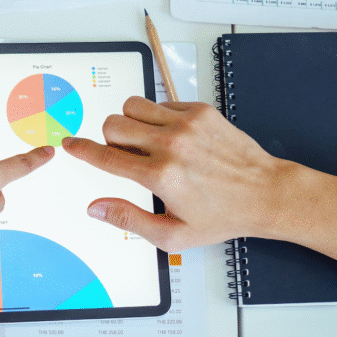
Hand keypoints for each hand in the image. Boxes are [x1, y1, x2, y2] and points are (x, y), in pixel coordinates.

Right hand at [62, 97, 336, 260]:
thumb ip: (128, 220)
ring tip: (144, 140)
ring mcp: (186, 123)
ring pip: (133, 106)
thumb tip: (96, 208)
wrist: (265, 192)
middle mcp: (171, 144)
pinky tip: (171, 136)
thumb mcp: (173, 234)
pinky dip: (157, 116)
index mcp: (160, 176)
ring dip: (130, 122)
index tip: (70, 145)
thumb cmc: (223, 215)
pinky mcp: (200, 110)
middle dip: (109, 138)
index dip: (82, 150)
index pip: (106, 156)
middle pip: (114, 124)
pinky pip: (160, 102)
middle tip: (122, 153)